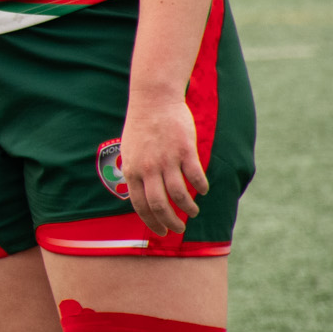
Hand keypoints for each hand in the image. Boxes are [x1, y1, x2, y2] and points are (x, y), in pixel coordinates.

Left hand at [118, 95, 208, 237]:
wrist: (153, 99)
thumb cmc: (141, 126)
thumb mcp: (129, 151)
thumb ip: (135, 172)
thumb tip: (139, 193)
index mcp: (132, 170)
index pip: (140, 205)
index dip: (152, 222)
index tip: (161, 232)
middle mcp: (148, 168)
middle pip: (160, 206)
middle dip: (171, 223)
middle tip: (179, 228)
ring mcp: (167, 160)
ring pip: (179, 195)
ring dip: (188, 208)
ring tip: (192, 212)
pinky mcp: (185, 151)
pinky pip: (195, 177)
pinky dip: (201, 187)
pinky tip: (203, 189)